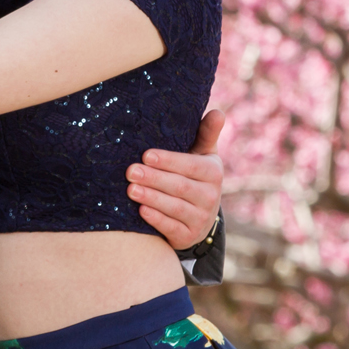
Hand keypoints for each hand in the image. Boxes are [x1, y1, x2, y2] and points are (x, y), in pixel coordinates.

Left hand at [128, 108, 224, 249]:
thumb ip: (206, 134)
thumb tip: (218, 112)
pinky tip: (140, 211)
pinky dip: (156, 220)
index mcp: (213, 173)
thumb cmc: (193, 175)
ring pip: (175, 208)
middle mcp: (211, 197)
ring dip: (152, 198)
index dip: (169, 161)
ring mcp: (201, 219)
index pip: (192, 166)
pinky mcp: (188, 236)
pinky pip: (172, 228)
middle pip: (180, 187)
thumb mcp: (202, 155)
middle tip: (130, 171)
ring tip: (130, 189)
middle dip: (154, 178)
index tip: (146, 154)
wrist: (197, 216)